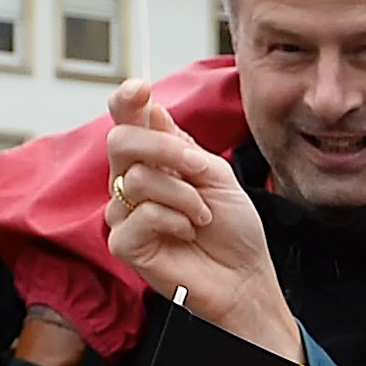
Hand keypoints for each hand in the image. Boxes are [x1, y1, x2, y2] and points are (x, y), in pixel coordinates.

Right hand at [104, 85, 298, 354]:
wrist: (245, 276)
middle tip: (197, 168)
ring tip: (202, 217)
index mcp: (155, 159)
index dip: (126, 101)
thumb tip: (150, 110)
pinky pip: (141, 214)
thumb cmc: (233, 229)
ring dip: (184, 196)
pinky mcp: (123, 243)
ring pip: (138, 179)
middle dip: (165, 148)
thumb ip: (183, 145)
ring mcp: (124, 212)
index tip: (139, 89)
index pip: (128, 121)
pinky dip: (175, 221)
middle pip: (121, 140)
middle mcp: (133, 181)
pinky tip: (187, 235)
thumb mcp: (217, 174)